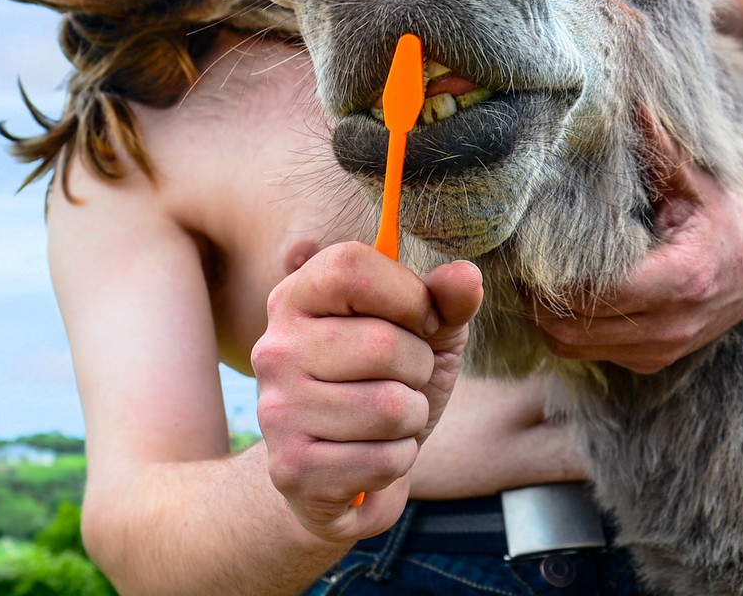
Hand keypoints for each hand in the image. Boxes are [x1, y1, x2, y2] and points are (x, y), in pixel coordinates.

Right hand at [251, 243, 482, 541]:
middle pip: (382, 344)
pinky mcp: (291, 467)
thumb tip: (466, 275)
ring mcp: (277, 409)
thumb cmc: (384, 385)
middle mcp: (275, 347)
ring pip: (389, 407)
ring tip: (387, 420)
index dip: (407, 295)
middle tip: (400, 381)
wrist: (342, 475)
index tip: (422, 322)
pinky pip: (382, 460)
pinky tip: (372, 455)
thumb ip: (445, 301)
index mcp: (297, 297)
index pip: (351, 267)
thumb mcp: (423, 335)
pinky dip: (397, 460)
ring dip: (410, 418)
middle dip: (417, 369)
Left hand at [529, 117, 742, 373]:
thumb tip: (627, 100)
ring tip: (530, 276)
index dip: (552, 273)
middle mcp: (673, 326)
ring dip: (544, 316)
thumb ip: (659, 145)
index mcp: (683, 279)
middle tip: (515, 260)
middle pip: (572, 327)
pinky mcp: (654, 361)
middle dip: (536, 296)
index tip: (529, 244)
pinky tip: (558, 295)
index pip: (594, 292)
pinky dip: (566, 329)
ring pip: (573, 346)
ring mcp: (664, 349)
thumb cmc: (726, 211)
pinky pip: (589, 353)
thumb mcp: (696, 177)